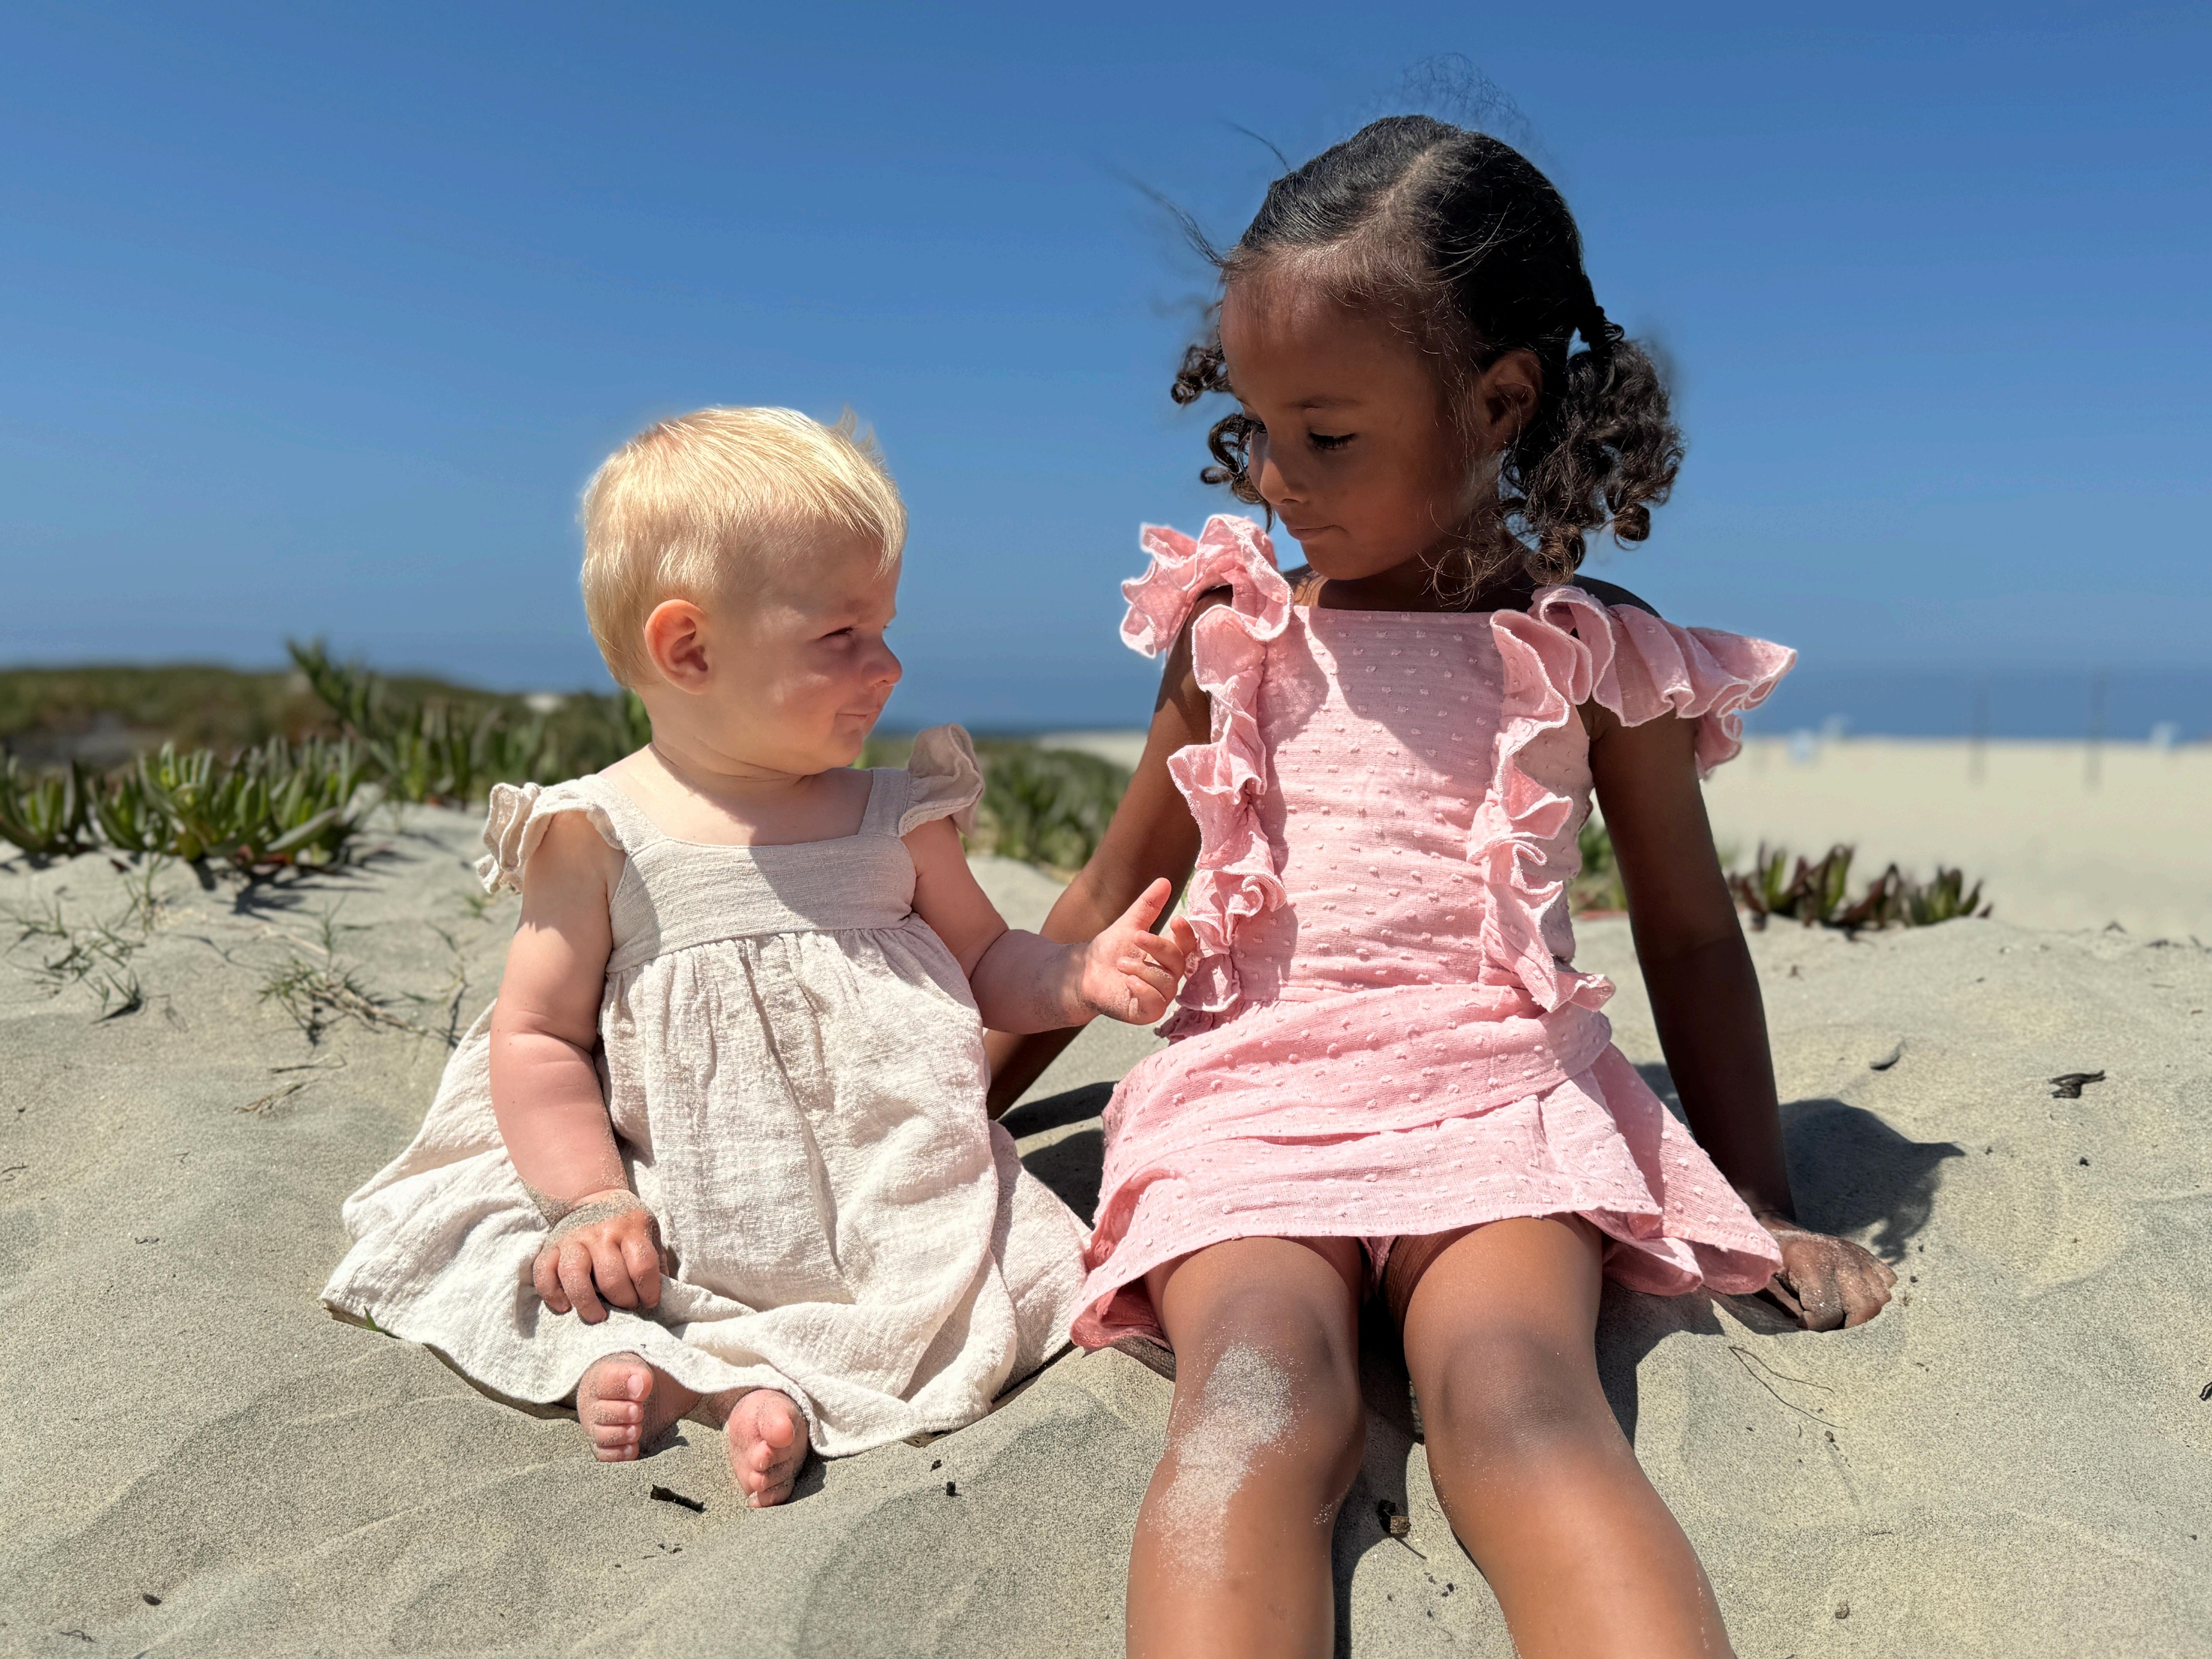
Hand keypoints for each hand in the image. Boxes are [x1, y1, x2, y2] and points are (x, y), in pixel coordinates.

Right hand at [532, 1189, 665, 1324]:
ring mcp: (574, 1239)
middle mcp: (601, 1233)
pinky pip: (544, 1272)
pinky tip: (564, 1306)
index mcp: (631, 1228)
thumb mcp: (650, 1232)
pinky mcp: (551, 1247)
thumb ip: (656, 1261)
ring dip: (586, 1302)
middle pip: (611, 1275)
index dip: (648, 1290)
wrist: (594, 1197)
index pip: (643, 1265)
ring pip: (575, 1274)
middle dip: (622, 1300)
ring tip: (597, 1316)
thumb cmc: (627, 1224)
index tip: (650, 1303)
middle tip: (626, 1308)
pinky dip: (551, 1292)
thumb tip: (665, 1294)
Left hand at [1077, 879, 1197, 1025]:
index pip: (1187, 946)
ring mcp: (1159, 997)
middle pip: (1178, 962)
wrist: (1084, 974)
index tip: (1175, 919)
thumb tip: (1165, 880)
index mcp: (1167, 957)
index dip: (1185, 934)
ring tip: (1121, 963)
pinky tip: (1129, 982)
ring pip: (1168, 984)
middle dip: (1159, 947)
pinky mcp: (1146, 1013)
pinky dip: (1144, 991)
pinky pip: (1157, 1004)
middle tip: (1136, 936)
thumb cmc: (1109, 951)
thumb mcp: (1129, 924)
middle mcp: (1168, 977)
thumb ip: (1147, 906)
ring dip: (1144, 970)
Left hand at [1755, 1214, 1895, 1329]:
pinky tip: (1856, 1294)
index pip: (1828, 1313)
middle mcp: (1841, 1260)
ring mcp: (1857, 1256)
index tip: (1802, 1322)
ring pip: (1881, 1297)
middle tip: (1827, 1320)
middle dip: (1847, 1324)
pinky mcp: (1866, 1254)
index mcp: (1813, 1267)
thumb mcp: (1768, 1284)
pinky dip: (1877, 1291)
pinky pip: (1888, 1279)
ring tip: (1842, 1310)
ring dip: (1864, 1311)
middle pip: (1865, 1308)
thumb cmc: (1773, 1263)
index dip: (1815, 1325)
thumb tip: (1808, 1329)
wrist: (1780, 1235)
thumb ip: (1787, 1307)